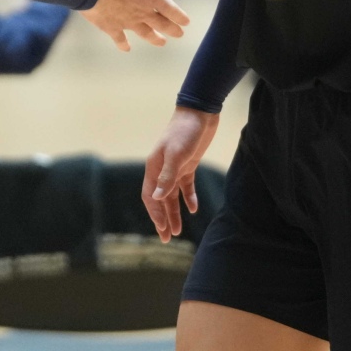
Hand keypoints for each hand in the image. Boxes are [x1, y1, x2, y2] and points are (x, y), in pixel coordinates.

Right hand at [82, 0, 189, 49]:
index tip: (187, 22)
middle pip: (161, 25)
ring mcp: (127, 22)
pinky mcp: (112, 27)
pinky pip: (120, 38)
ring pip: (145, 33)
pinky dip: (124, 44)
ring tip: (161, 43)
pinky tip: (127, 48)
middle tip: (179, 34)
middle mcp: (142, 13)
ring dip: (154, 38)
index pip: (171, 10)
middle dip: (172, 30)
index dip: (180, 16)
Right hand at [144, 107, 218, 239]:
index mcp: (153, 167)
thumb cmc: (185, 131)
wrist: (200, 112)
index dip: (155, 214)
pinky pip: (186, 186)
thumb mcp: (177, 154)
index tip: (162, 229)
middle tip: (166, 239)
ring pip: (172, 196)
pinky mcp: (188, 164)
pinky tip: (193, 209)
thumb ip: (167, 176)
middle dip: (162, 219)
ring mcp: (175, 168)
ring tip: (177, 231)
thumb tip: (156, 198)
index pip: (150, 196)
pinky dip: (188, 198)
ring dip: (174, 212)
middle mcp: (161, 169)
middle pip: (159, 200)